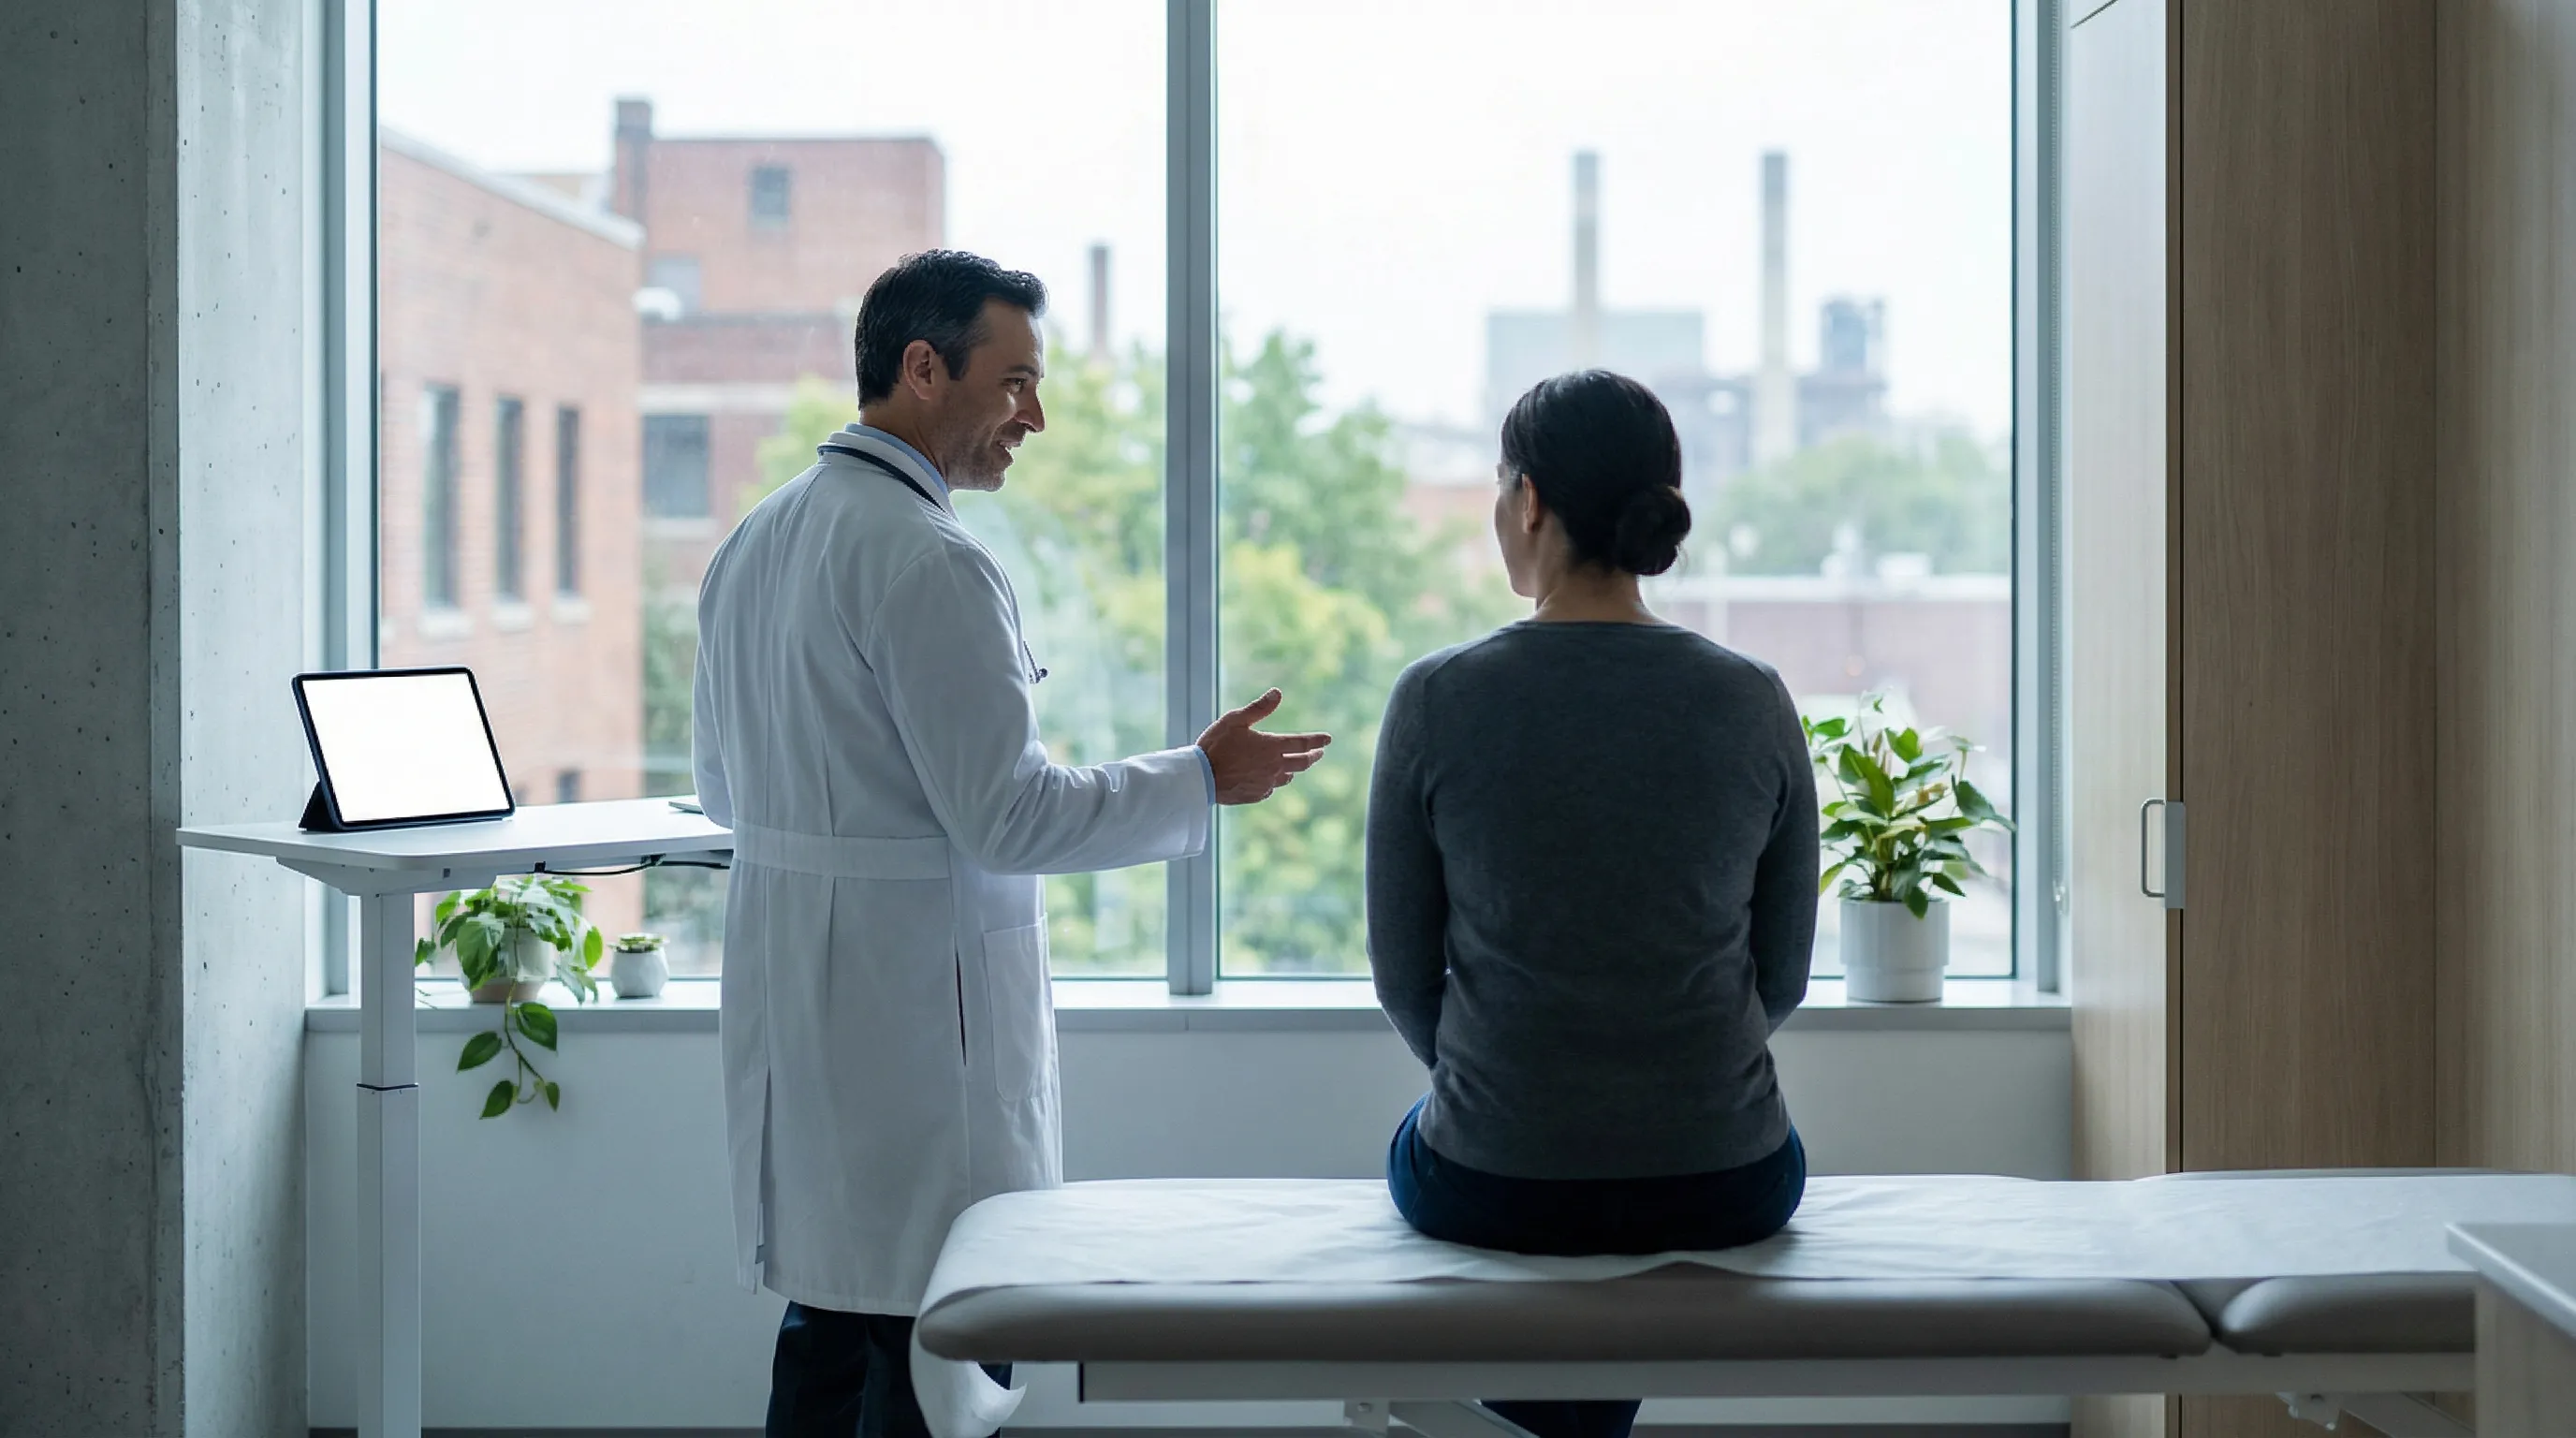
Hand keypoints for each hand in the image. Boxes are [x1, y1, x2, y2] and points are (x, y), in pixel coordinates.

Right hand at [1197, 689, 1331, 805]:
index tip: (1328, 739)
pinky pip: (1270, 789)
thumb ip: (1259, 708)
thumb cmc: (1216, 745)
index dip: (1317, 740)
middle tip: (1319, 753)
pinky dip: (1274, 782)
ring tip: (1294, 766)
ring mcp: (1266, 784)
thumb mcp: (1235, 719)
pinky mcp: (1255, 795)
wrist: (1201, 778)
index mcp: (1272, 746)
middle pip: (1302, 763)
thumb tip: (1278, 693)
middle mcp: (1274, 767)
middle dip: (1313, 756)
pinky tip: (1269, 780)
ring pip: (1288, 777)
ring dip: (1294, 770)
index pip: (1302, 743)